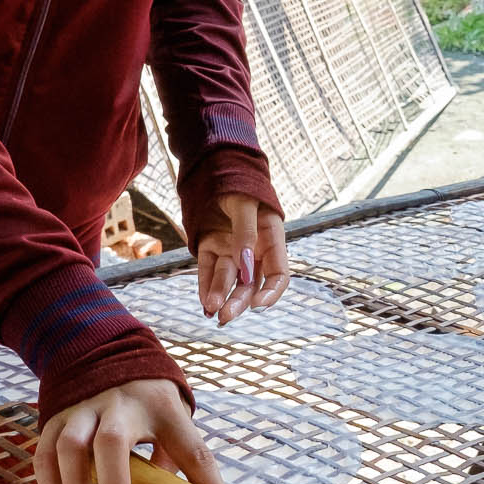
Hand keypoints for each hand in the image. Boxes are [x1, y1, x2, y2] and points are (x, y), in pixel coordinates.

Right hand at [34, 378, 230, 483]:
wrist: (104, 352)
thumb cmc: (149, 399)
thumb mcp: (175, 419)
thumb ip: (186, 459)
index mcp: (162, 407)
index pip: (189, 447)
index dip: (205, 483)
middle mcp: (119, 403)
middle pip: (113, 443)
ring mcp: (84, 407)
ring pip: (70, 445)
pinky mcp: (57, 415)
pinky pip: (44, 450)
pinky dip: (49, 480)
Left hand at [194, 195, 287, 324]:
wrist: (213, 167)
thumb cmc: (237, 183)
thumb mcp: (245, 203)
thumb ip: (246, 232)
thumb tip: (245, 264)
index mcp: (271, 238)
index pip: (278, 274)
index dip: (271, 292)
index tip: (258, 305)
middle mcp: (253, 249)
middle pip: (250, 283)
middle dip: (240, 301)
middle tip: (227, 315)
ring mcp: (231, 250)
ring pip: (228, 279)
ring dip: (220, 295)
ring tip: (211, 310)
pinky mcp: (211, 247)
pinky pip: (208, 270)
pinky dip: (205, 286)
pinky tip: (204, 301)